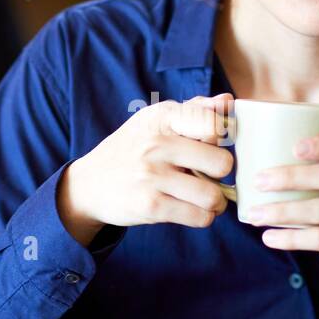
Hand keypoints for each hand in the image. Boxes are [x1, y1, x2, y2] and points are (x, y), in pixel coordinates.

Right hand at [56, 93, 234, 245]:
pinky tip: (193, 210)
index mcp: (163, 117)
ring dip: (216, 202)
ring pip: (213, 196)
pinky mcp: (150, 205)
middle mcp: (157, 144)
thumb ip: (195, 109)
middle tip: (210, 176)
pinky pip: (199, 217)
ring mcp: (152, 176)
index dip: (221, 139)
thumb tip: (229, 102)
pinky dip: (203, 217)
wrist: (90, 183)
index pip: (214, 124)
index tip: (210, 146)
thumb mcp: (156, 121)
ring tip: (206, 197)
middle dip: (222, 175)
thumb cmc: (132, 149)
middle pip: (222, 163)